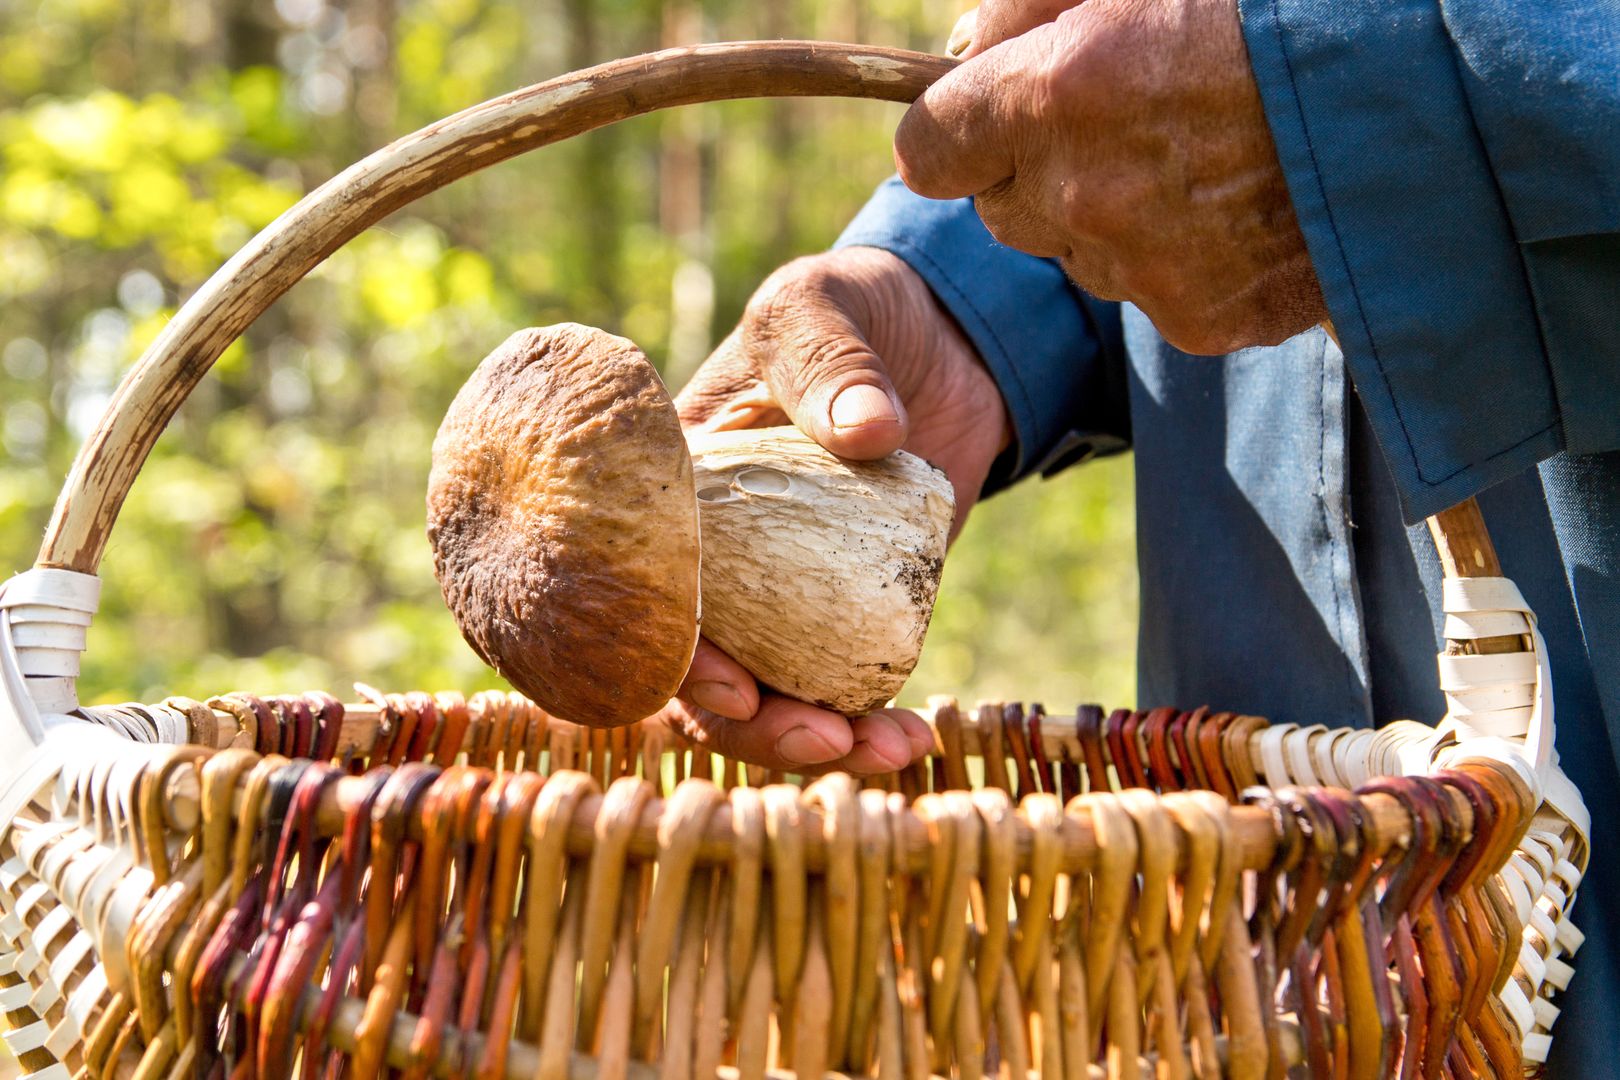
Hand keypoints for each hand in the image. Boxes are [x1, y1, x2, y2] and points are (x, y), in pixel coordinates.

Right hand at [660, 245, 1010, 774]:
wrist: (937, 338)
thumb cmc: (847, 310)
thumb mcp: (819, 307)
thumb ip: (828, 358)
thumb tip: (867, 434)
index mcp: (671, 497)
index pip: (642, 592)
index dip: (674, 656)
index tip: (735, 686)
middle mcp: (715, 559)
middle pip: (700, 672)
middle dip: (750, 725)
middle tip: (820, 739)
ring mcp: (783, 592)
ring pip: (769, 695)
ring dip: (811, 741)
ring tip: (885, 752)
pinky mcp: (851, 609)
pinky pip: (842, 682)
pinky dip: (870, 722)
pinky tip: (913, 739)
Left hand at [898, 0, 1327, 354]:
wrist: (1429, 84)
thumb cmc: (1272, 9)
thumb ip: (1023, 7)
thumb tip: (961, 55)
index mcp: (1054, 96)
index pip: (929, 153)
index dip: (958, 134)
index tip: (987, 120)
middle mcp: (1083, 196)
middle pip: (1003, 214)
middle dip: (1040, 174)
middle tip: (1123, 125)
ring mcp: (1141, 270)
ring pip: (1081, 257)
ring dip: (1113, 219)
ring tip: (1203, 161)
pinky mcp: (1199, 320)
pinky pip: (1153, 297)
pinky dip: (1182, 263)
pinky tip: (1242, 210)